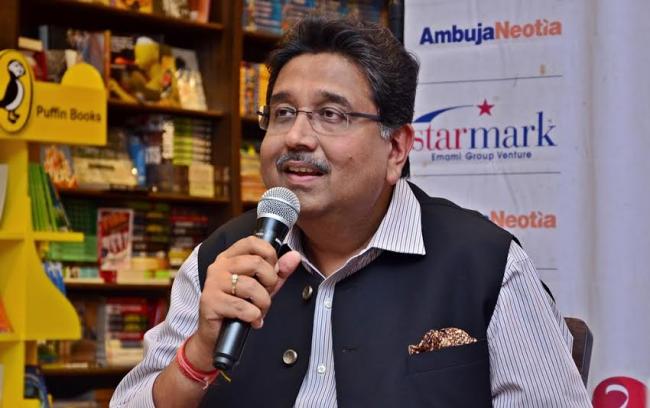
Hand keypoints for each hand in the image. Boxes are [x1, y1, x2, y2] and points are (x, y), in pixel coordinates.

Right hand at [187, 237, 300, 368]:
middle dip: (270, 282)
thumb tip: (295, 256)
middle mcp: (219, 266)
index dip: (269, 255)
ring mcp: (213, 283)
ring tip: (259, 310)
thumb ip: (279, 272)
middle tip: (266, 294)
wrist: (217, 335)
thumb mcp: (262, 287)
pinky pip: (242, 306)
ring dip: (262, 302)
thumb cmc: (239, 307)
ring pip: (250, 286)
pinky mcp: (210, 302)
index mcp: (230, 257)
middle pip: (256, 263)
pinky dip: (253, 316)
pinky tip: (252, 320)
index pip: (252, 242)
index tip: (273, 270)